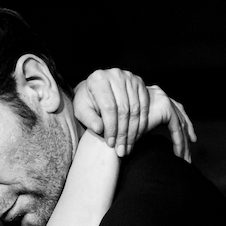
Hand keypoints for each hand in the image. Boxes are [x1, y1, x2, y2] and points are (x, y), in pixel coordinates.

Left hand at [74, 69, 196, 159]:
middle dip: (123, 133)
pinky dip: (142, 123)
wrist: (96, 89)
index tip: (111, 144)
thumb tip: (99, 129)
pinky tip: (137, 136)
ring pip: (136, 108)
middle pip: (123, 108)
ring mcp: (129, 77)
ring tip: (128, 147)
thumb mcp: (81, 110)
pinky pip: (144, 106)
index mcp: (98, 79)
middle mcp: (115, 74)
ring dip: (133, 131)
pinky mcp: (140, 82)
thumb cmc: (87, 102)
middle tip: (121, 150)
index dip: (111, 127)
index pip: (108, 107)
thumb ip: (88, 119)